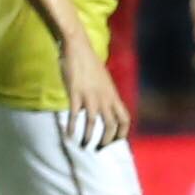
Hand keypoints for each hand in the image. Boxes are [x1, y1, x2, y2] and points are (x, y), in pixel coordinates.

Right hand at [60, 34, 128, 148]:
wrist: (77, 47)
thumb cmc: (87, 62)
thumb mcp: (101, 80)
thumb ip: (101, 95)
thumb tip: (92, 108)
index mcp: (113, 94)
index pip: (125, 119)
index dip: (122, 133)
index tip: (114, 141)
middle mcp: (105, 97)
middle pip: (113, 125)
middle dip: (107, 140)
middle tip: (98, 148)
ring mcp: (90, 96)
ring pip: (94, 123)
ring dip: (90, 137)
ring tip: (84, 145)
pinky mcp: (75, 93)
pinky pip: (75, 115)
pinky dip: (72, 127)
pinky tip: (68, 135)